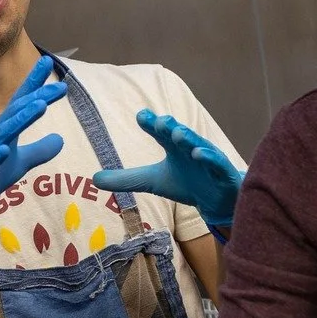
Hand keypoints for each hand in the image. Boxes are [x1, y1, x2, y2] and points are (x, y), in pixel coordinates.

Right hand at [0, 56, 65, 230]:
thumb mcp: (20, 163)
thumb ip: (39, 150)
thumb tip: (61, 139)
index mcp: (4, 130)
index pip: (21, 102)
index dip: (35, 83)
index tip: (48, 63)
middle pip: (17, 111)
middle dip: (37, 97)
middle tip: (59, 86)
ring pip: (4, 131)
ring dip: (21, 118)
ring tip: (39, 106)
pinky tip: (4, 150)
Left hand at [92, 109, 244, 234]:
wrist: (216, 202)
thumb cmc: (186, 184)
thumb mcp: (152, 181)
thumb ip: (126, 179)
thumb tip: (94, 179)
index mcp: (174, 146)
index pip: (161, 132)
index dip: (152, 124)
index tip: (142, 116)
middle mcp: (191, 147)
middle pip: (179, 134)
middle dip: (170, 127)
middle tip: (161, 121)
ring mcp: (208, 159)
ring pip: (198, 145)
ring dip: (189, 139)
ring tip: (178, 134)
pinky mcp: (222, 172)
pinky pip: (216, 163)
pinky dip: (208, 158)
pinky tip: (198, 155)